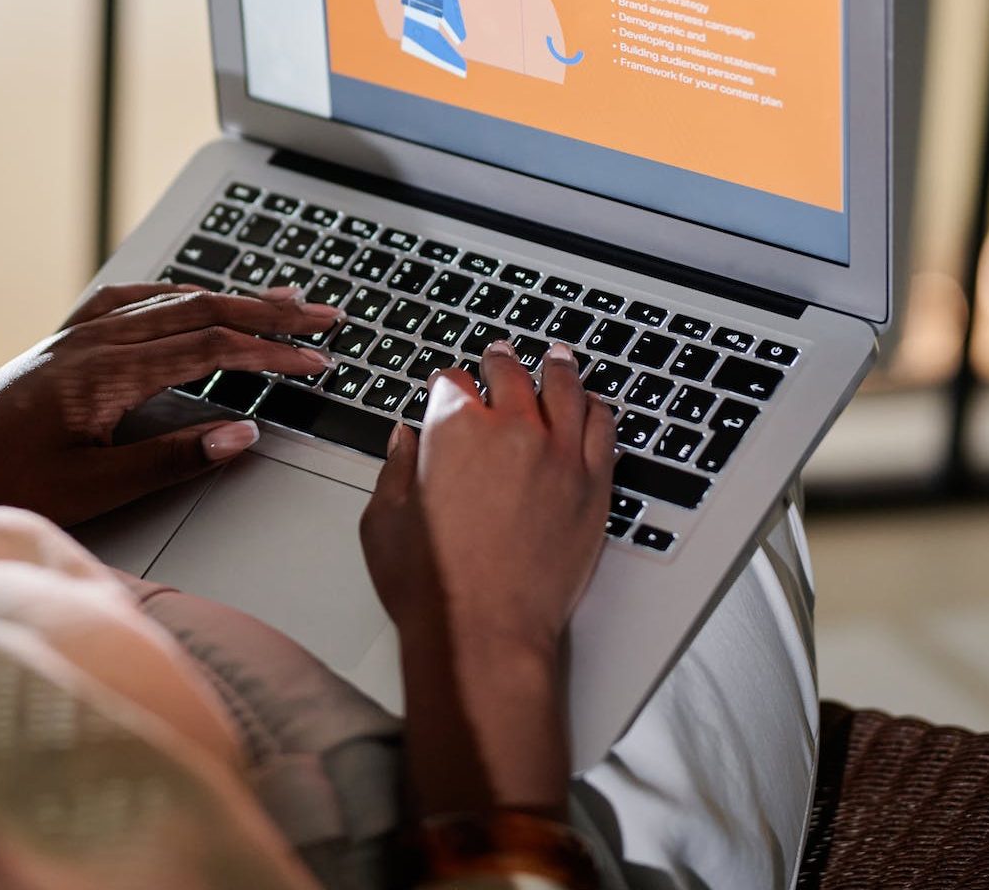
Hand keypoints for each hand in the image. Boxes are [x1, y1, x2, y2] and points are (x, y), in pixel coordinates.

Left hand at [0, 284, 340, 524]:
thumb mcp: (92, 489)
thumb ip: (170, 459)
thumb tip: (243, 435)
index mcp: (106, 372)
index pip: (211, 347)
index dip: (272, 353)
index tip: (320, 361)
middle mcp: (92, 341)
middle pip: (199, 308)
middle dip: (268, 310)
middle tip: (325, 314)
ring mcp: (73, 336)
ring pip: (168, 299)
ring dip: (228, 295)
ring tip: (278, 297)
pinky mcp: (58, 345)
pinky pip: (128, 300)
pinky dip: (173, 294)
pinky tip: (185, 296)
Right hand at [362, 339, 614, 657]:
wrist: (485, 632)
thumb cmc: (432, 587)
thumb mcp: (385, 521)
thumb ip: (395, 470)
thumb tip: (404, 440)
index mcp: (454, 431)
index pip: (452, 384)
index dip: (446, 383)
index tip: (446, 386)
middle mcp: (511, 432)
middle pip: (510, 376)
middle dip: (499, 363)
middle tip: (499, 356)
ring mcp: (558, 456)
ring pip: (564, 390)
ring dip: (556, 369)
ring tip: (557, 358)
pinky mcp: (592, 486)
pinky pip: (603, 429)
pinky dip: (596, 409)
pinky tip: (592, 404)